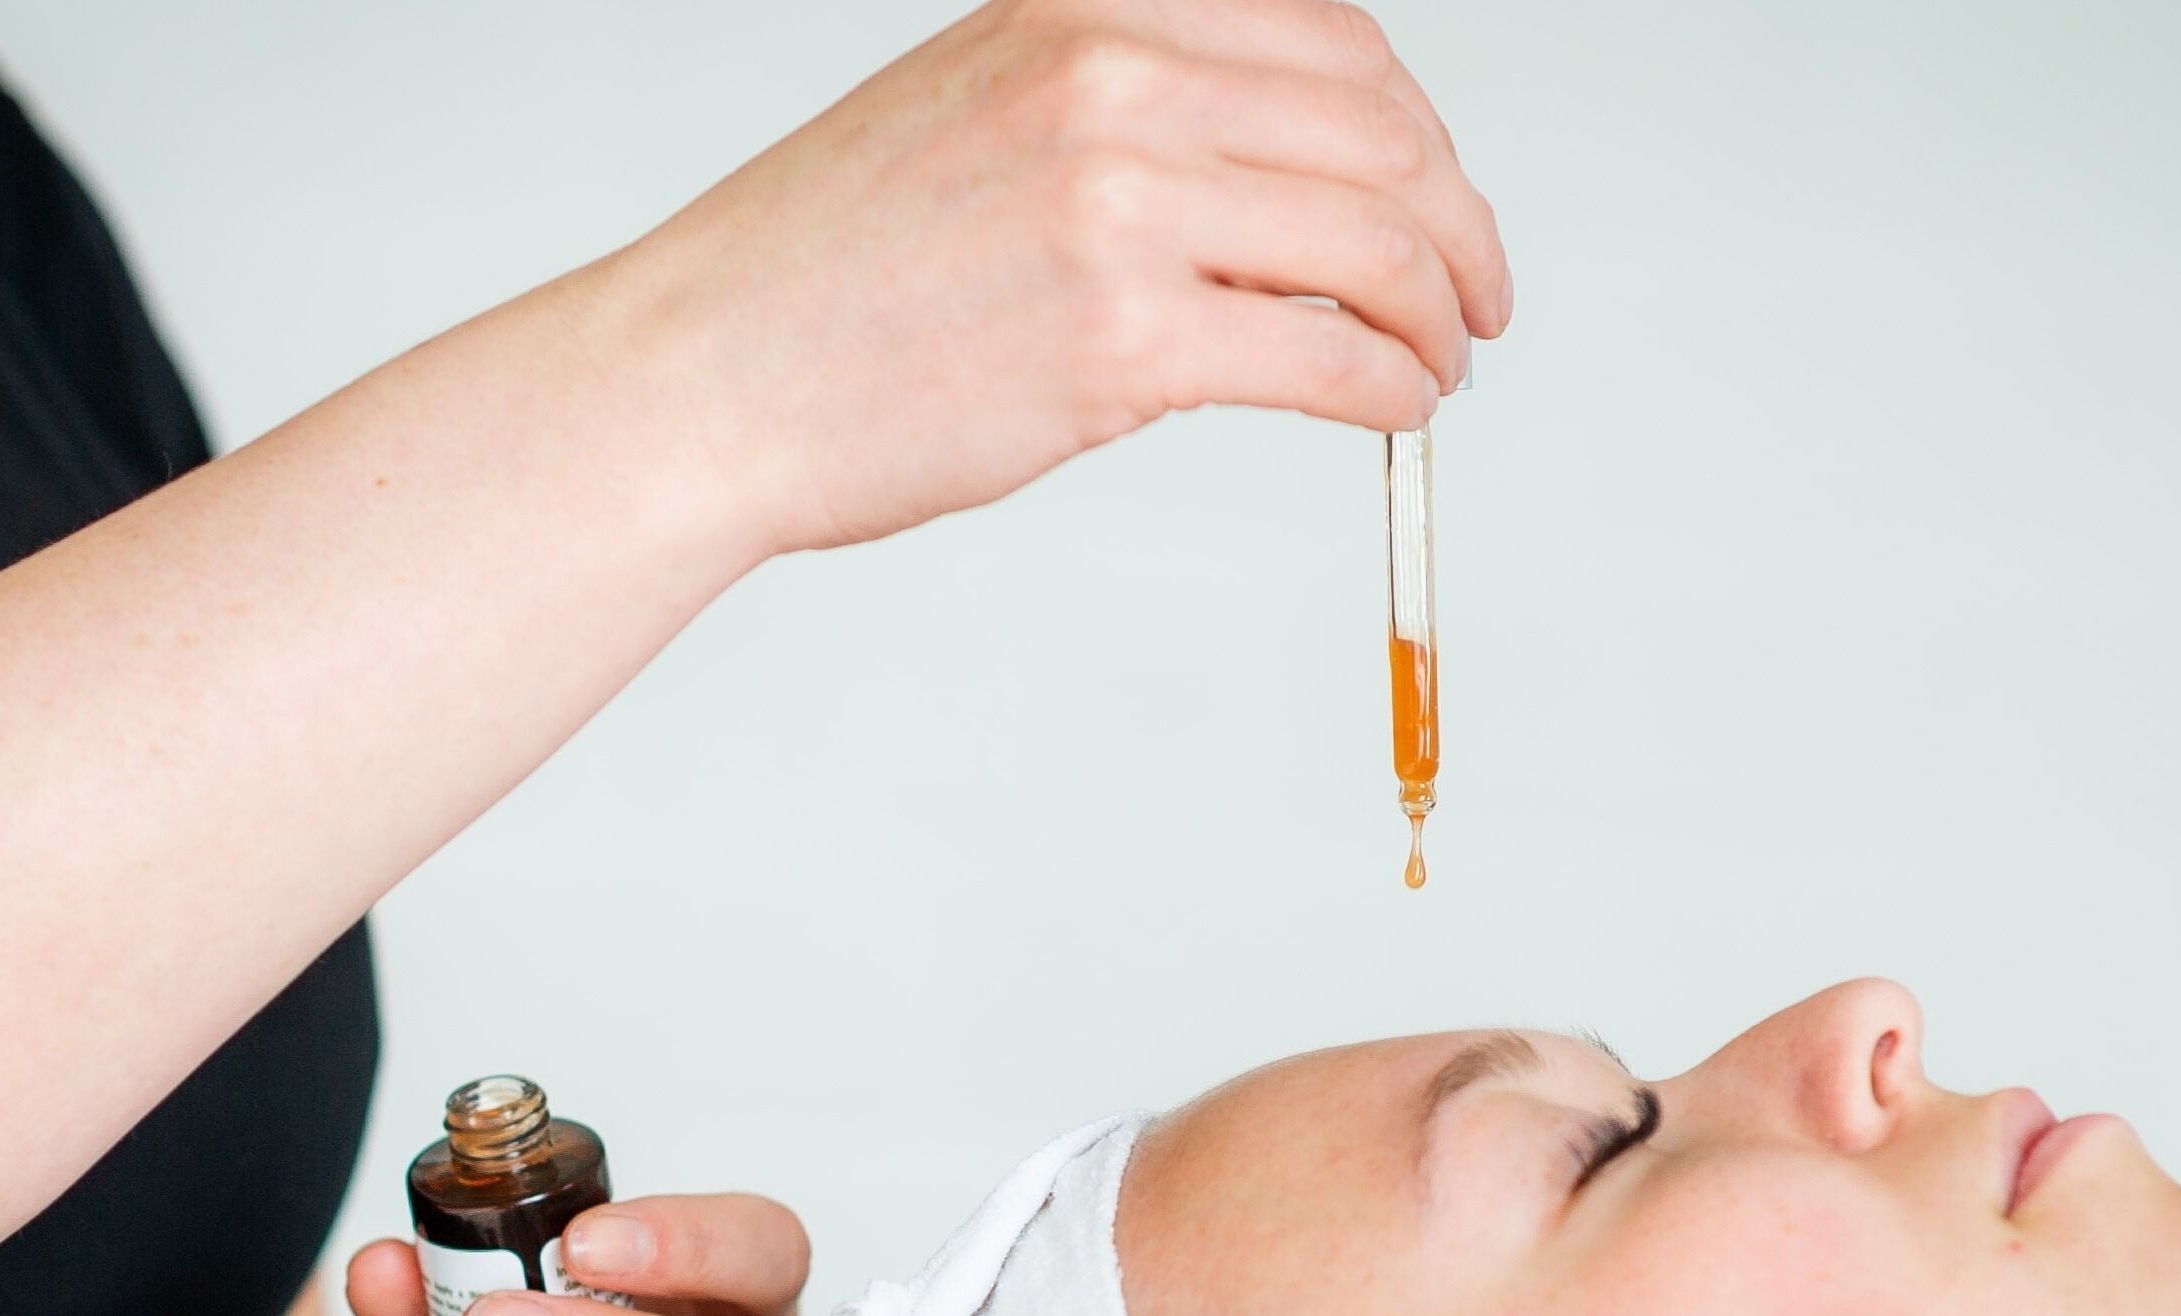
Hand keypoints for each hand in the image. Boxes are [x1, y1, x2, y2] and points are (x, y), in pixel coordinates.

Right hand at [643, 0, 1512, 555]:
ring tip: (1440, 365)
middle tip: (1475, 298)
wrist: (705, 375)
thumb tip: (1292, 174)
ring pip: (1376, 242)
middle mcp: (1109, 74)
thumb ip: (1132, 104)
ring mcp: (1117, 203)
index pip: (1333, 36)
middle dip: (1458, 227)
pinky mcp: (1121, 339)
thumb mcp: (983, 106)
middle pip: (1380, 134)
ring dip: (1439, 312)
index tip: (1440, 196)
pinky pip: (1332, 356)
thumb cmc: (828, 272)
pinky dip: (1395, 389)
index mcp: (1085, 1)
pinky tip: (1398, 410)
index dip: (1418, 129)